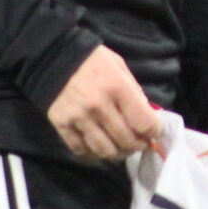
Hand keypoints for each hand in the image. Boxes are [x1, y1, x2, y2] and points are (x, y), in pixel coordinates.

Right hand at [48, 46, 163, 162]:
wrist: (53, 55)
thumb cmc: (92, 59)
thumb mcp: (119, 67)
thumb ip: (134, 92)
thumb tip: (146, 116)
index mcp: (117, 87)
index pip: (144, 123)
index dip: (153, 132)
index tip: (153, 131)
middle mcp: (98, 105)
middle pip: (126, 141)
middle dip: (138, 145)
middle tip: (138, 142)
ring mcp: (78, 117)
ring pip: (105, 151)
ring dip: (117, 153)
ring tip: (119, 146)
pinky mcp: (61, 124)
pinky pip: (81, 150)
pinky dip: (92, 153)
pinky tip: (97, 144)